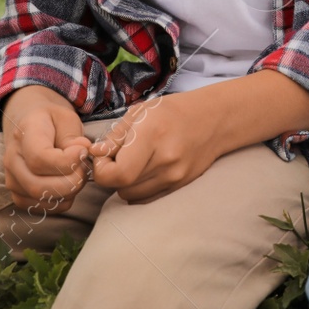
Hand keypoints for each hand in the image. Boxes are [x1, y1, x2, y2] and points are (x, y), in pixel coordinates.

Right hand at [0, 85, 93, 213]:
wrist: (29, 124)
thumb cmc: (51, 121)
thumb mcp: (66, 117)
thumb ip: (73, 136)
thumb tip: (81, 152)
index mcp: (23, 134)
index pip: (39, 159)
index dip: (67, 162)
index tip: (83, 151)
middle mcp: (12, 159)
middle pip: (38, 186)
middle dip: (71, 182)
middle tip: (85, 167)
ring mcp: (12, 179)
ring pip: (40, 199)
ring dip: (68, 192)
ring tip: (78, 173)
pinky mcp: (18, 194)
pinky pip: (40, 207)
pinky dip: (61, 201)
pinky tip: (69, 184)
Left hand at [87, 90, 220, 203]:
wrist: (214, 119)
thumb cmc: (173, 111)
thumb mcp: (141, 112)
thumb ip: (115, 136)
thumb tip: (94, 155)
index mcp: (153, 136)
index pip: (117, 174)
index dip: (102, 169)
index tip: (103, 155)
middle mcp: (166, 160)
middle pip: (121, 186)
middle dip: (111, 174)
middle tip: (117, 156)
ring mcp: (175, 176)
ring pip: (131, 195)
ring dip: (124, 183)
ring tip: (134, 161)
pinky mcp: (179, 186)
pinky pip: (146, 198)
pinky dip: (138, 188)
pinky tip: (145, 169)